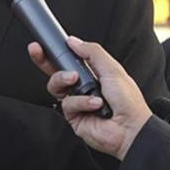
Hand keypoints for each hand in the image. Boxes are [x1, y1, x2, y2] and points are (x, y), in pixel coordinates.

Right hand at [28, 36, 150, 159]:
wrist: (131, 128)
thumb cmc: (128, 102)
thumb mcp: (112, 68)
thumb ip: (92, 52)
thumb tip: (73, 41)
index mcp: (91, 73)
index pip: (68, 60)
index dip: (54, 52)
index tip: (42, 44)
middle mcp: (81, 87)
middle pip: (55, 72)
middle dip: (44, 61)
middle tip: (37, 51)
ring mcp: (76, 102)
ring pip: (55, 86)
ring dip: (63, 79)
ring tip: (75, 80)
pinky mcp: (73, 117)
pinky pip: (67, 104)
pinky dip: (81, 102)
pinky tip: (94, 104)